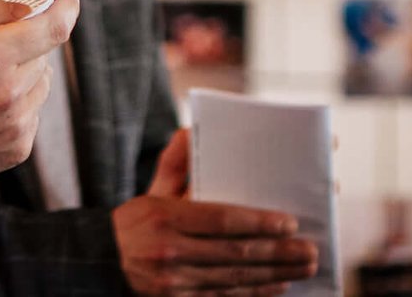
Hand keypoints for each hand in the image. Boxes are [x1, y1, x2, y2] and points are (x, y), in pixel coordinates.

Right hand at [0, 0, 80, 191]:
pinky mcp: (12, 151)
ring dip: (21, 73)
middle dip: (25, 39)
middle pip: (44, 52)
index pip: (53, 26)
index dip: (65, 5)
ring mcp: (12, 127)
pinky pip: (31, 113)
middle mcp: (7, 95)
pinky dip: (14, 103)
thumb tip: (23, 2)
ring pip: (40, 83)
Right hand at [114, 131, 318, 295]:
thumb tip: (192, 131)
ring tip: (303, 267)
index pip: (221, 219)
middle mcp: (170, 251)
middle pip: (235, 252)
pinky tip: (278, 286)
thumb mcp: (152, 191)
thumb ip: (175, 163)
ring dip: (274, 274)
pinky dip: (254, 293)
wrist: (101, 263)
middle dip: (278, 252)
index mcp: (165, 217)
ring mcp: (174, 283)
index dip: (258, 222)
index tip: (289, 221)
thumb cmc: (136, 223)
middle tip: (309, 249)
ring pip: (235, 278)